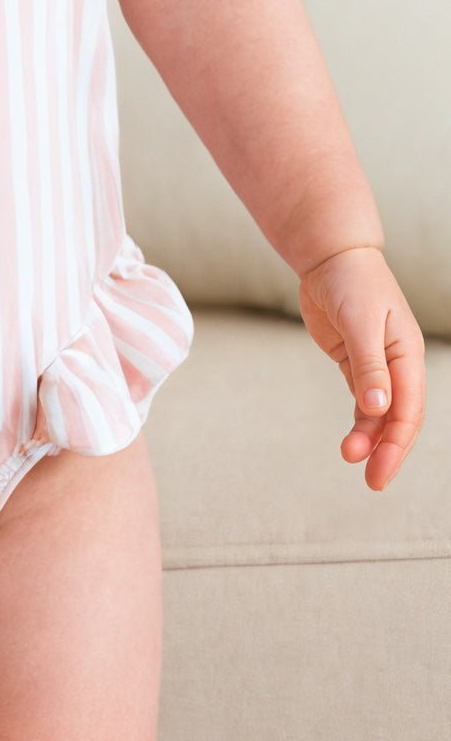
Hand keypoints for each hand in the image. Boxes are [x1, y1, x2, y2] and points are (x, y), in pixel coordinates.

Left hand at [298, 247, 425, 489]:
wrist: (331, 258)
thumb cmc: (352, 283)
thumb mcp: (361, 322)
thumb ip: (369, 366)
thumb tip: (377, 409)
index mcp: (408, 355)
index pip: (409, 409)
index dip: (397, 444)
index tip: (379, 470)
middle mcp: (397, 364)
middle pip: (398, 418)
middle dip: (387, 451)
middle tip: (372, 481)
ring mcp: (375, 365)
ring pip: (378, 413)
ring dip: (367, 437)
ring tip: (349, 456)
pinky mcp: (353, 362)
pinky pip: (361, 400)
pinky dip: (358, 421)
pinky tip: (351, 441)